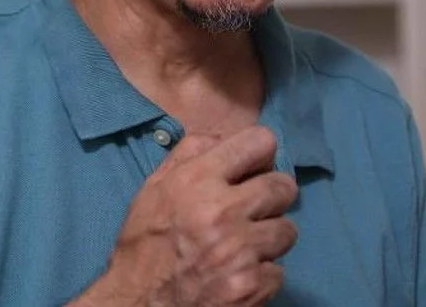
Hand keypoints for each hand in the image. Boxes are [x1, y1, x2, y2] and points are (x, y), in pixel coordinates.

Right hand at [74, 125, 297, 305]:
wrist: (138, 306)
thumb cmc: (144, 244)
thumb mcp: (154, 187)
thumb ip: (190, 152)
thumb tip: (225, 137)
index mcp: (197, 179)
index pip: (260, 142)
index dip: (260, 152)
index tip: (254, 165)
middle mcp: (222, 211)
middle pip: (283, 186)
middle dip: (273, 195)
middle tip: (256, 206)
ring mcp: (240, 251)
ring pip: (287, 230)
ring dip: (269, 237)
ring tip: (245, 243)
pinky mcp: (251, 287)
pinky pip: (279, 271)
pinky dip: (262, 273)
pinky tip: (238, 272)